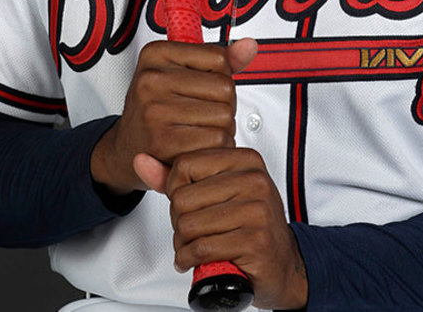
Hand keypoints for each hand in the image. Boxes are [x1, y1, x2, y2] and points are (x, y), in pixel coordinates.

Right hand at [90, 38, 257, 194]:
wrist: (127, 148)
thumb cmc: (157, 107)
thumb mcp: (181, 73)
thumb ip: (221, 60)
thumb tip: (249, 46)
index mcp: (156, 53)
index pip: (219, 58)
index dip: (220, 76)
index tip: (201, 86)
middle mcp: (152, 79)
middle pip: (225, 88)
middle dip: (224, 105)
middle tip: (202, 113)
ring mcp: (156, 110)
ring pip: (225, 117)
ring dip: (222, 128)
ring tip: (199, 129)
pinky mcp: (164, 142)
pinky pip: (216, 142)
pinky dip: (215, 148)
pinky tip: (198, 144)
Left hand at [136, 147, 308, 311]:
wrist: (281, 262)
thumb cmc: (248, 225)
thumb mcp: (215, 192)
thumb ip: (175, 177)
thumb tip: (141, 160)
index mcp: (244, 159)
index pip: (184, 165)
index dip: (175, 191)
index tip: (187, 204)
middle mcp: (253, 180)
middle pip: (182, 198)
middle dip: (178, 223)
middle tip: (191, 231)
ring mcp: (256, 209)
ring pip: (189, 225)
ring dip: (184, 245)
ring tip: (196, 246)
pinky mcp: (255, 240)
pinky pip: (202, 248)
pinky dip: (190, 260)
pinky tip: (197, 259)